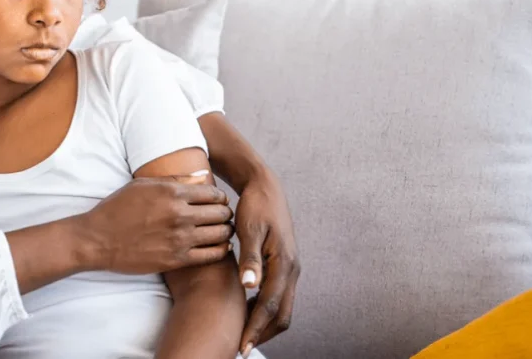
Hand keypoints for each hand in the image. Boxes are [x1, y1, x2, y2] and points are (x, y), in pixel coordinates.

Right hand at [77, 176, 234, 274]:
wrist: (98, 240)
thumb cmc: (118, 209)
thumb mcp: (143, 185)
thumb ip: (174, 180)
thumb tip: (200, 177)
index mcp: (172, 193)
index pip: (213, 194)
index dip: (220, 198)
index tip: (218, 201)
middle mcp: (179, 214)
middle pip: (220, 213)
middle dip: (225, 214)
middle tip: (223, 216)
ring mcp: (179, 238)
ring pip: (220, 234)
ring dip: (226, 231)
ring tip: (223, 230)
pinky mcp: (176, 259)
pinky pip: (210, 255)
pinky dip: (220, 250)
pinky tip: (220, 246)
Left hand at [234, 165, 298, 355]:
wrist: (265, 188)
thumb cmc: (255, 207)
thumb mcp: (250, 230)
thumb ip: (250, 258)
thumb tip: (249, 287)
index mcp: (284, 263)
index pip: (271, 306)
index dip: (256, 327)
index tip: (241, 345)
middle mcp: (292, 269)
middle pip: (282, 314)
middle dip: (263, 333)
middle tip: (240, 348)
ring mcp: (290, 269)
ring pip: (282, 307)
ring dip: (265, 324)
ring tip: (243, 335)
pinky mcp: (284, 266)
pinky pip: (278, 296)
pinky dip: (265, 310)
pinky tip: (246, 312)